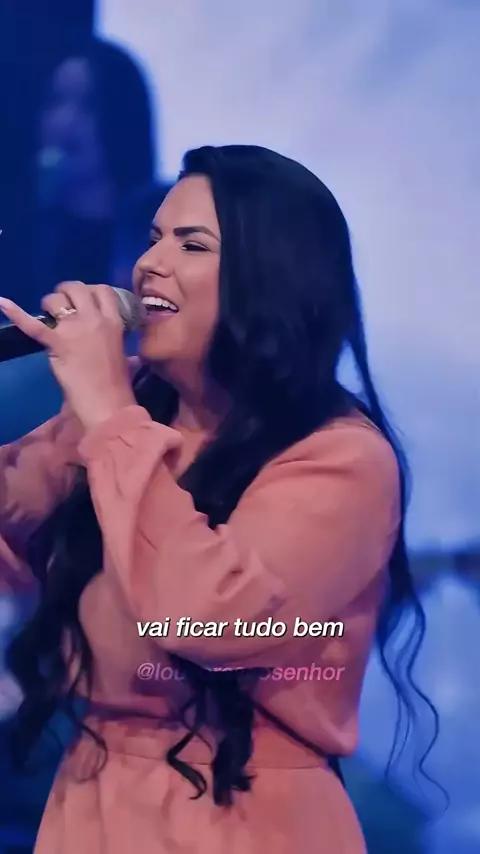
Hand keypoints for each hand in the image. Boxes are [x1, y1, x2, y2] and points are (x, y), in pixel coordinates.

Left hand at [0, 282, 136, 428]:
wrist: (108, 404)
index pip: (102, 290)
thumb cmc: (118, 386)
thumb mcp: (123, 356)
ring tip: (48, 316)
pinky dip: (15, 312)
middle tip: (61, 306)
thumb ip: (116, 343)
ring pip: (56, 300)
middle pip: (76, 288)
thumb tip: (127, 353)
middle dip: (66, 292)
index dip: (90, 291)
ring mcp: (74, 329)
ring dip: (49, 304)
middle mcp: (94, 319)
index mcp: (114, 322)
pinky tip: (2, 302)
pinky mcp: (57, 343)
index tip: (85, 301)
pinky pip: (33, 324)